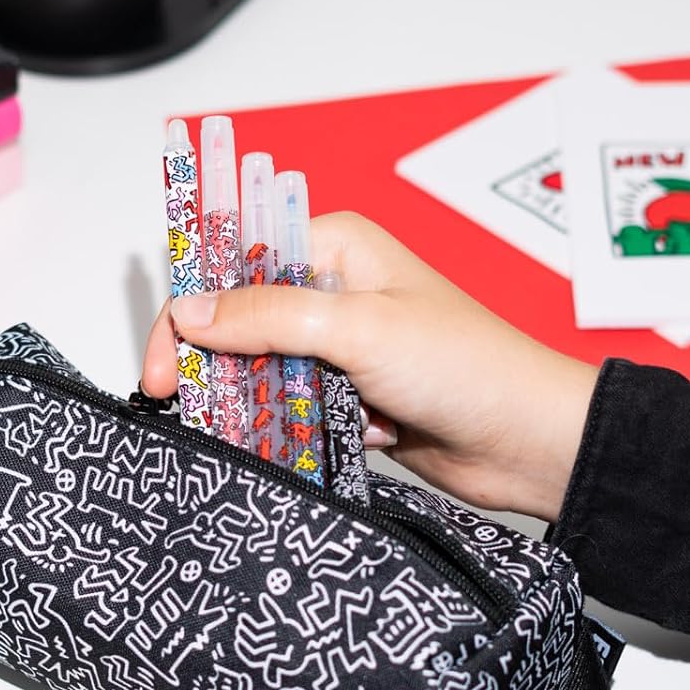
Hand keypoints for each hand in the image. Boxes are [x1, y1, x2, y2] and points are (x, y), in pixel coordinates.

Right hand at [141, 212, 597, 520]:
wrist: (529, 442)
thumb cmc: (469, 367)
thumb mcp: (358, 329)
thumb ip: (268, 317)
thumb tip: (190, 312)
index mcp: (337, 247)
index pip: (233, 266)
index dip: (189, 312)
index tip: (160, 364)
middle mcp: (335, 293)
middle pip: (240, 325)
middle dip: (219, 369)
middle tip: (183, 406)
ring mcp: (342, 350)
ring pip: (264, 376)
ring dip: (264, 406)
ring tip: (266, 429)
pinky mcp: (351, 400)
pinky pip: (294, 414)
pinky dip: (299, 432)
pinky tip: (329, 440)